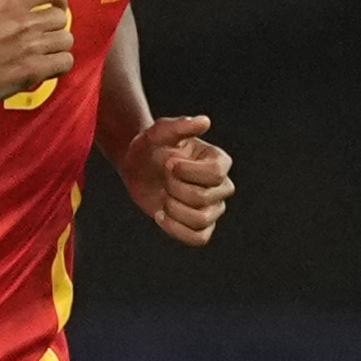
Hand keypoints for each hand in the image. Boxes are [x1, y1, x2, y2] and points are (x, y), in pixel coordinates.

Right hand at [0, 0, 71, 113]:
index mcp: (11, 2)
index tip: (55, 6)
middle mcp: (23, 22)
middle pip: (62, 17)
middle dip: (55, 26)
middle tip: (43, 34)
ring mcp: (29, 47)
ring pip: (66, 40)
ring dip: (58, 46)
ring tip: (44, 51)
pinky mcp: (33, 70)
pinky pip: (64, 62)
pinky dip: (58, 65)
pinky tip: (45, 65)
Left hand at [117, 113, 235, 244]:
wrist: (138, 167)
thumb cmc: (151, 146)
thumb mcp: (159, 132)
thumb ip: (179, 126)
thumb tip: (204, 121)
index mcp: (218, 161)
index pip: (216, 174)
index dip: (187, 172)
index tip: (169, 163)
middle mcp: (221, 185)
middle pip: (205, 199)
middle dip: (175, 189)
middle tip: (164, 178)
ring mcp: (212, 208)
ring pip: (201, 220)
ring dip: (174, 209)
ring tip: (163, 196)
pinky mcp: (200, 226)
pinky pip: (198, 238)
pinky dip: (176, 230)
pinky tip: (160, 215)